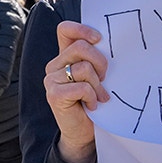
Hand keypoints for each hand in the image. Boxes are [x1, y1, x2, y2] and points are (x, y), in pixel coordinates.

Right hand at [45, 21, 110, 162]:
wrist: (83, 133)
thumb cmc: (93, 102)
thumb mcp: (96, 76)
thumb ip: (96, 59)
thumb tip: (110, 44)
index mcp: (64, 56)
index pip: (65, 30)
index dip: (82, 29)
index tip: (99, 40)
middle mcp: (54, 65)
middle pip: (80, 47)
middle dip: (101, 63)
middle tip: (105, 79)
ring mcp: (51, 80)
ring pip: (84, 68)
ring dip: (98, 86)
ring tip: (99, 97)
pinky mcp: (54, 95)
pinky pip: (81, 87)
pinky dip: (92, 97)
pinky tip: (92, 105)